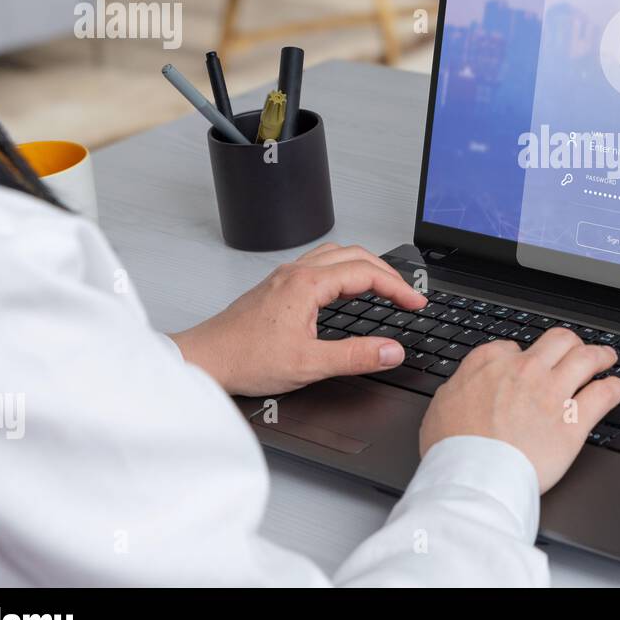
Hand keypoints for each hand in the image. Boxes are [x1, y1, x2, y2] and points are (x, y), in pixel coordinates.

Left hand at [171, 242, 426, 395]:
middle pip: (354, 255)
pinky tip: (346, 290)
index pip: (366, 272)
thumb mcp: (308, 365)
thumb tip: (391, 350)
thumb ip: (355, 357)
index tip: (415, 302)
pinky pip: (320, 265)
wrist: (205, 359)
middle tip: (407, 295)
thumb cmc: (244, 359)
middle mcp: (295, 272)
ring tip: (384, 286)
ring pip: (336, 255)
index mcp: (306, 284)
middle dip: (387, 272)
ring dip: (365, 266)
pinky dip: (344, 271)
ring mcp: (284, 277)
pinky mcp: (277, 286)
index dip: (398, 287)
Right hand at [420, 328, 619, 492]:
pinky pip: (603, 395)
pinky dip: (614, 389)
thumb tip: (464, 386)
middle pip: (558, 341)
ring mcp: (552, 392)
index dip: (524, 357)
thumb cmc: (454, 447)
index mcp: (490, 363)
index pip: (514, 347)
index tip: (528, 364)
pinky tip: (616, 389)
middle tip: (577, 349)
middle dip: (570, 343)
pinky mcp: (574, 420)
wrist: (473, 475)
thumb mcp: (441, 406)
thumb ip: (460, 388)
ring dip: (600, 355)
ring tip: (607, 358)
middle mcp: (525, 370)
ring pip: (587, 358)